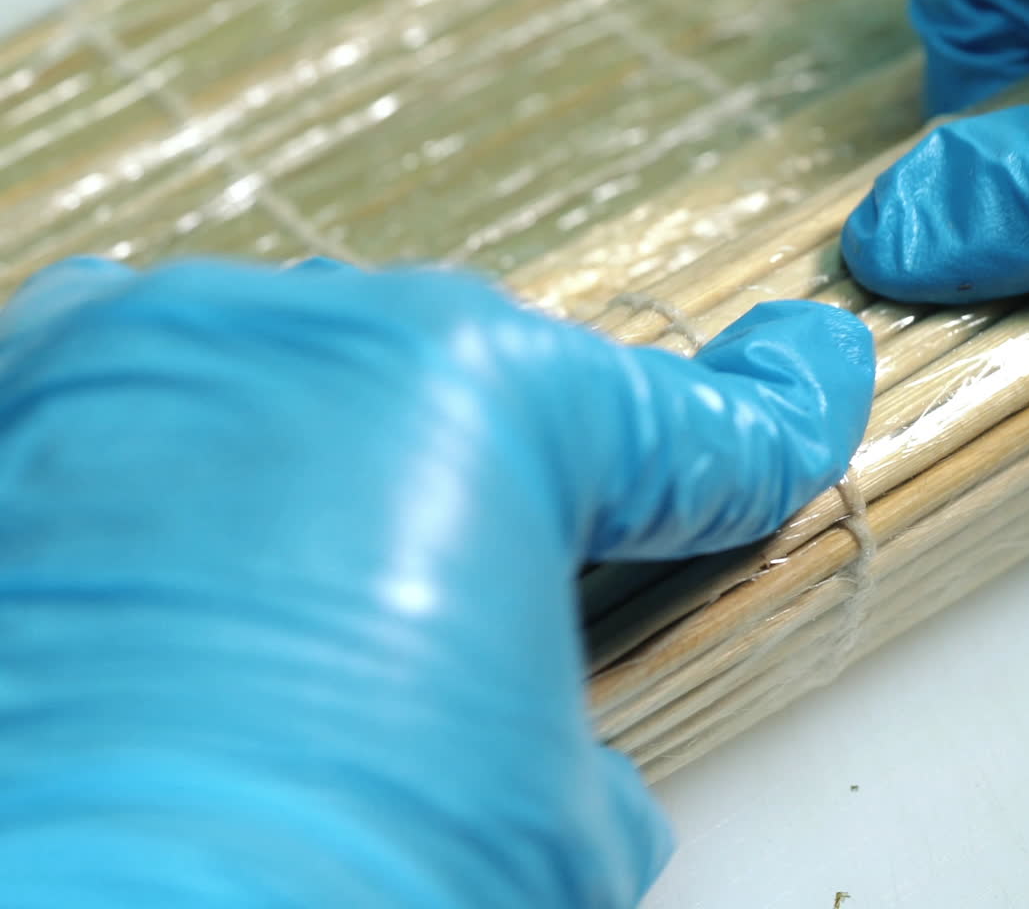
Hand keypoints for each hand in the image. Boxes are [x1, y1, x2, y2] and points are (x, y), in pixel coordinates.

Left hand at [0, 256, 873, 906]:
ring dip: (344, 452)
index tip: (802, 379)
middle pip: (479, 381)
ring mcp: (165, 341)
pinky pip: (150, 370)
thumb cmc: (332, 872)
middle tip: (487, 593)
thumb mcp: (534, 824)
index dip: (762, 423)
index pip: (679, 425)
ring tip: (313, 595)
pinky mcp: (26, 383)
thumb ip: (580, 745)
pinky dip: (188, 437)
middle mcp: (326, 325)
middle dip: (511, 477)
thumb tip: (583, 782)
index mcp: (489, 395)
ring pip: (315, 359)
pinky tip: (180, 529)